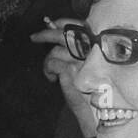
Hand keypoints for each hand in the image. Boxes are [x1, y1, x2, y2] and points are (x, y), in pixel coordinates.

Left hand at [31, 18, 95, 136]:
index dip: (63, 22)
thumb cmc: (99, 93)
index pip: (80, 26)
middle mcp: (92, 50)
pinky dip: (48, 71)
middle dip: (46, 34)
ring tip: (51, 74)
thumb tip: (62, 37)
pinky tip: (52, 79)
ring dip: (48, 62)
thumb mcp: (93, 68)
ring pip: (55, 52)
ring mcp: (82, 59)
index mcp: (99, 46)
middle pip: (64, 35)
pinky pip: (52, 64)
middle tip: (34, 37)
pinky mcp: (71, 70)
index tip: (52, 23)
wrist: (103, 114)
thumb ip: (82, 53)